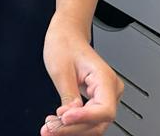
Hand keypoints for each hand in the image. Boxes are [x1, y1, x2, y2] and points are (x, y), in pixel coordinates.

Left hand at [41, 15, 122, 134]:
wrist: (66, 34)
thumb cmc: (65, 43)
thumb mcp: (61, 69)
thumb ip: (68, 95)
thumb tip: (70, 117)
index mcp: (104, 78)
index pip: (104, 109)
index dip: (85, 118)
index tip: (64, 119)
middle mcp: (110, 90)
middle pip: (98, 121)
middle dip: (73, 128)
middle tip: (50, 129)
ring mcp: (105, 96)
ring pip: (94, 123)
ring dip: (72, 130)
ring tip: (50, 128)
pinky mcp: (96, 100)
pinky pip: (88, 118)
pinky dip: (73, 124)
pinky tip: (57, 125)